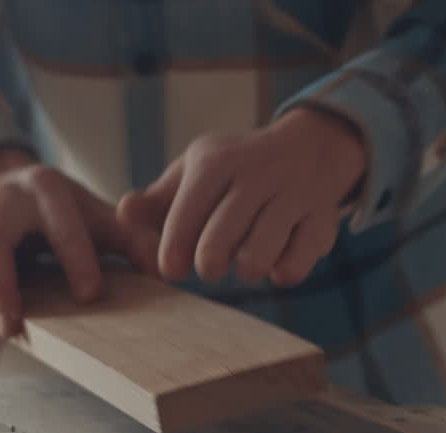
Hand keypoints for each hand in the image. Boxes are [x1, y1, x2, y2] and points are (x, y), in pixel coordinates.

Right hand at [0, 148, 157, 338]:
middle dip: (0, 286)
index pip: (59, 223)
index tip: (90, 296)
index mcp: (44, 189)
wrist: (13, 188)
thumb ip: (134, 239)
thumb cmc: (64, 211)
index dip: (75, 258)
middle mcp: (1, 203)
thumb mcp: (100, 216)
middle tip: (14, 326)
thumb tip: (167, 270)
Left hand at [118, 108, 365, 285]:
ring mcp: (294, 195)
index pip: (189, 209)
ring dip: (246, 268)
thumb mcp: (198, 171)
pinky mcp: (322, 220)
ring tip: (244, 265)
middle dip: (209, 262)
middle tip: (208, 268)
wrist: (311, 147)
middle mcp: (258, 174)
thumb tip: (123, 213)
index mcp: (218, 161)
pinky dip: (283, 272)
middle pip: (222, 234)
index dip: (175, 247)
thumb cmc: (239, 168)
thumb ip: (159, 198)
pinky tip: (276, 266)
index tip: (171, 271)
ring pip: (260, 252)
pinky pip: (298, 261)